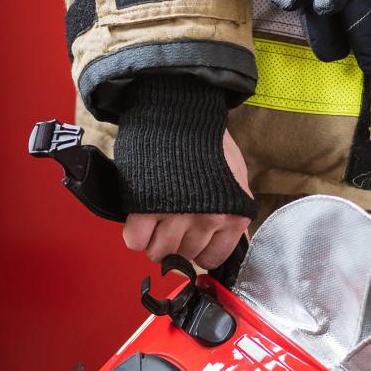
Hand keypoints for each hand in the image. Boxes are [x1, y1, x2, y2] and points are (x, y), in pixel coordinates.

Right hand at [122, 130, 253, 268]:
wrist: (179, 112)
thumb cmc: (207, 141)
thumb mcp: (236, 178)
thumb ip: (234, 213)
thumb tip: (233, 241)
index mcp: (233, 216)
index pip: (212, 258)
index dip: (198, 249)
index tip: (190, 239)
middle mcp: (208, 220)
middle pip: (184, 255)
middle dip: (175, 242)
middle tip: (170, 221)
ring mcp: (176, 215)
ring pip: (158, 252)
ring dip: (152, 240)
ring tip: (154, 220)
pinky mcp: (145, 207)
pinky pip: (135, 241)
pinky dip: (134, 234)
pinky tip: (140, 217)